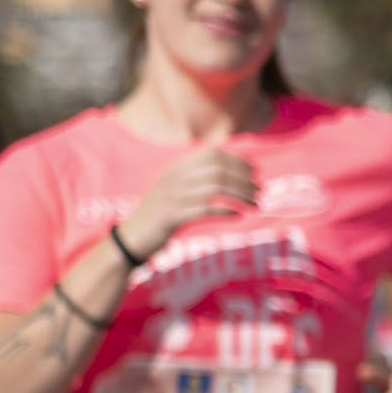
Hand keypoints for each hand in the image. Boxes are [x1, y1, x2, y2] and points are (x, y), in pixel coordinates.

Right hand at [119, 146, 258, 262]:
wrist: (131, 238)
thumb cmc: (159, 216)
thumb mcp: (175, 191)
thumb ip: (196, 180)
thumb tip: (230, 174)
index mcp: (175, 169)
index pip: (212, 154)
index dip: (237, 161)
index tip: (254, 172)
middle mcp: (174, 178)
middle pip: (218, 170)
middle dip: (244, 179)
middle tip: (259, 191)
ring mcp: (172, 196)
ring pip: (216, 188)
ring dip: (241, 195)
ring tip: (255, 204)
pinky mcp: (171, 216)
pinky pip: (205, 209)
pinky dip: (226, 211)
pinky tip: (238, 216)